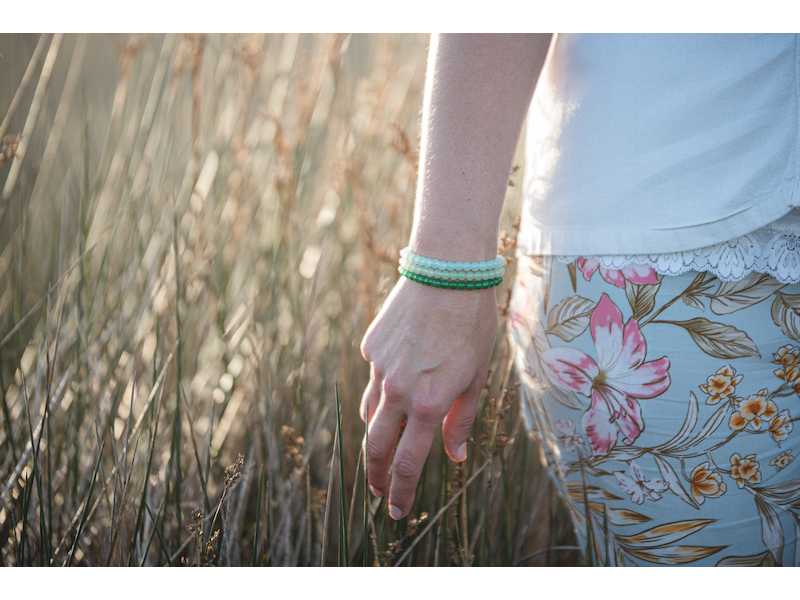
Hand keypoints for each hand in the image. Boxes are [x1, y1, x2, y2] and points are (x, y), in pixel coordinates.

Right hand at [360, 277, 496, 518]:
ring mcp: (379, 368)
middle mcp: (397, 390)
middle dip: (377, 476)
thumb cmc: (471, 324)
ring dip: (378, 433)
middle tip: (380, 492)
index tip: (397, 511)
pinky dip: (384, 387)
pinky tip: (401, 373)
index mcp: (428, 403)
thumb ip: (462, 419)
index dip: (401, 492)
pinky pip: (374, 377)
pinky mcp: (370, 347)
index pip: (408, 463)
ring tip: (388, 441)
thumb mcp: (476, 375)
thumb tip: (454, 455)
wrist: (446, 272)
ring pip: (371, 413)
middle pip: (376, 448)